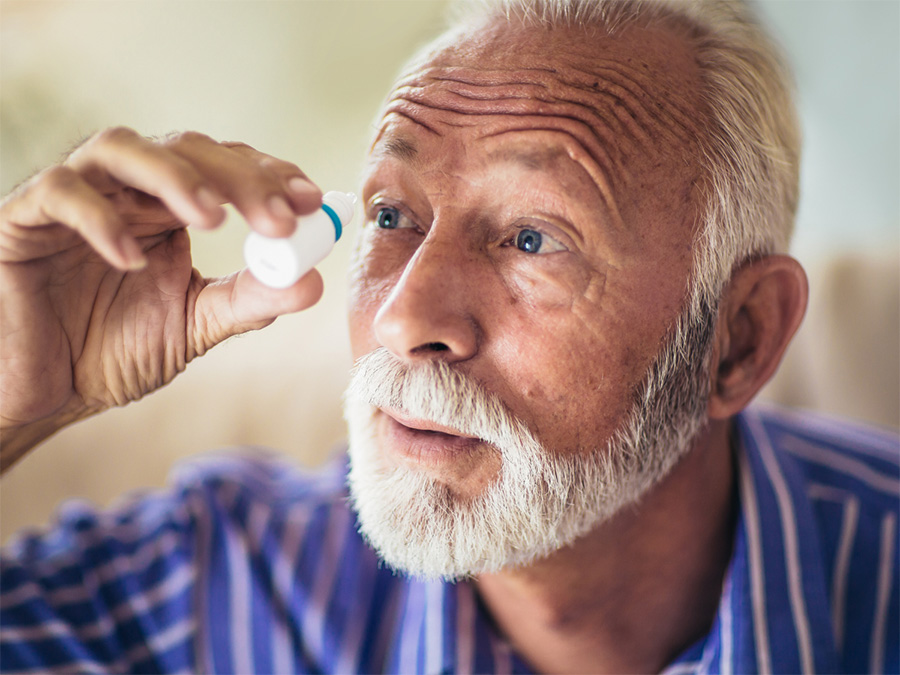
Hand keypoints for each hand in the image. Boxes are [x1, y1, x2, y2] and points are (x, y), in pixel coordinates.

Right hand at [0, 127, 324, 469]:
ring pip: (121, 147)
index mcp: (169, 209)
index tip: (312, 200)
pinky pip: (58, 194)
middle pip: (186, 148)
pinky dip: (99, 218)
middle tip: (280, 217)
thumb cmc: (110, 351)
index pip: (225, 167)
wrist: (41, 392)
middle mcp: (126, 190)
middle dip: (239, 178)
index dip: (269, 175)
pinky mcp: (22, 219)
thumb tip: (313, 282)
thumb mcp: (193, 324)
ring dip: (175, 177)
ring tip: (213, 219)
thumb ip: (248, 301)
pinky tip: (133, 258)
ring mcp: (74, 197)